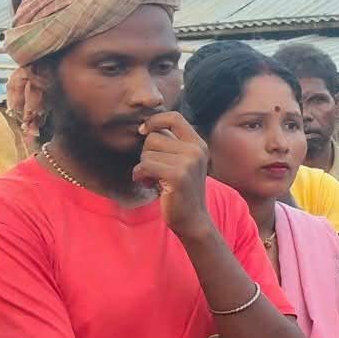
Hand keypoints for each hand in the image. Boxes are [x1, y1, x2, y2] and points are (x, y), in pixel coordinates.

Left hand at [133, 111, 212, 236]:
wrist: (193, 220)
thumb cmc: (181, 191)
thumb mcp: (183, 162)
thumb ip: (171, 144)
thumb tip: (146, 125)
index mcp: (198, 144)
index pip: (173, 117)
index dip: (154, 121)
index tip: (144, 131)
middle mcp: (196, 150)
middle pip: (153, 137)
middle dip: (146, 154)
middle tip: (154, 170)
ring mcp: (188, 162)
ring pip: (146, 152)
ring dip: (143, 167)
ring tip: (153, 179)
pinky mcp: (177, 175)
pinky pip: (145, 165)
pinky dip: (140, 175)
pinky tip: (148, 184)